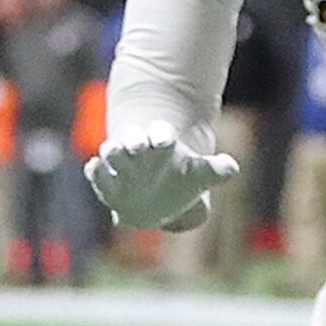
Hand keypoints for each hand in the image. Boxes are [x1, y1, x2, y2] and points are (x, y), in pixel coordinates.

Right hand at [87, 124, 236, 232]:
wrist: (156, 192)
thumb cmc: (179, 178)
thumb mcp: (200, 174)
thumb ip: (215, 171)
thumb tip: (231, 167)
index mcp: (162, 146)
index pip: (161, 134)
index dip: (162, 134)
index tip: (166, 140)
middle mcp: (139, 151)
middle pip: (134, 139)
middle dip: (134, 140)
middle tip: (137, 145)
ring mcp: (122, 165)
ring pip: (114, 152)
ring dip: (112, 151)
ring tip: (111, 150)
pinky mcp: (108, 181)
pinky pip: (99, 173)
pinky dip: (96, 170)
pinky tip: (93, 166)